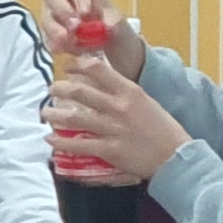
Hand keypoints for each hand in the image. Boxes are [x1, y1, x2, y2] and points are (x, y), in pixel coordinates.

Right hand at [38, 0, 144, 75]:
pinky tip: (66, 51)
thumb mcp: (117, 20)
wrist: (108, 44)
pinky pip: (46, 38)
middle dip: (63, 12)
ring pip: (47, 19)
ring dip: (57, 31)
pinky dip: (56, 45)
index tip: (86, 13)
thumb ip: (113, 21)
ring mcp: (51, 14)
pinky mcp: (47, 34)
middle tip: (75, 27)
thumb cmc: (111, 23)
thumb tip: (108, 25)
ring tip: (72, 43)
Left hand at [48, 55, 188, 186]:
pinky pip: (78, 144)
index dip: (77, 66)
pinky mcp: (109, 150)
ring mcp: (112, 129)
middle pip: (80, 92)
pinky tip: (51, 139)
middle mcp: (119, 107)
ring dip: (54, 114)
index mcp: (130, 92)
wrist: (177, 156)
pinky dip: (61, 142)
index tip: (68, 68)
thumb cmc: (164, 129)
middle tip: (52, 90)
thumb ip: (125, 95)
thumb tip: (102, 87)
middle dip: (60, 89)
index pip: (98, 69)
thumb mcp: (147, 103)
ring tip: (45, 113)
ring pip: (74, 118)